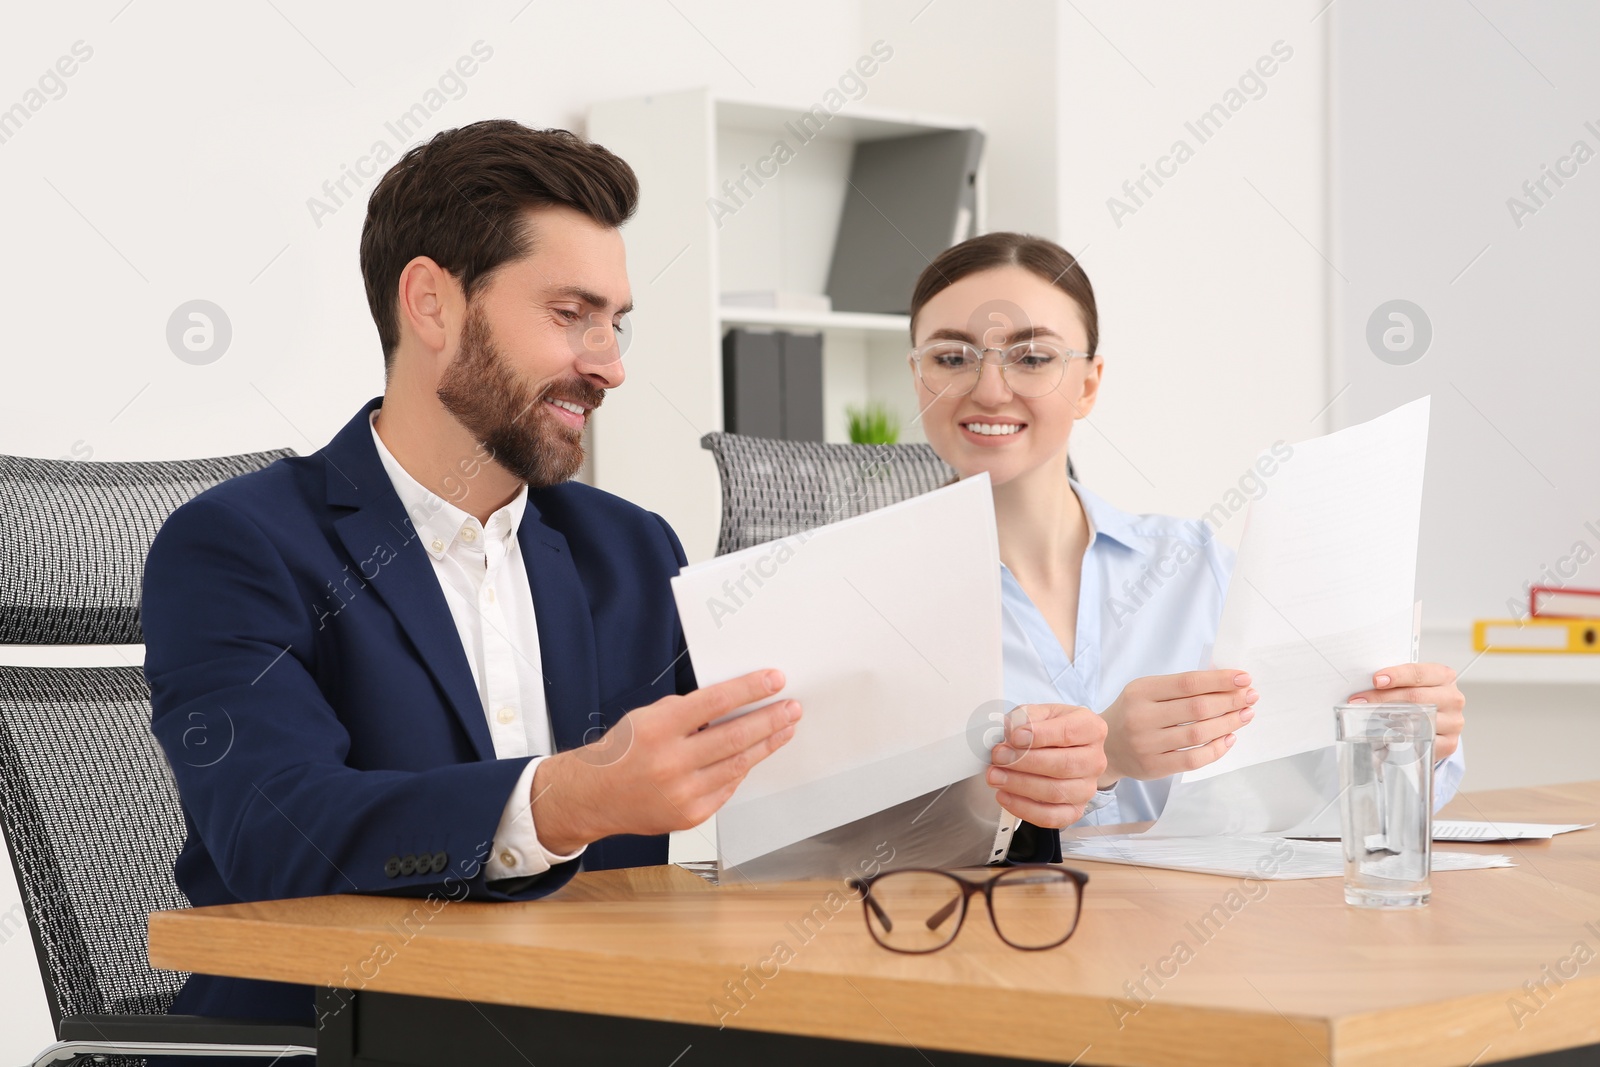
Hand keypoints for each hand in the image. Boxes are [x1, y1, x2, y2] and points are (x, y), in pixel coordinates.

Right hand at [530, 669, 800, 852]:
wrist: (594, 796)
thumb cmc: (622, 751)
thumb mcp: (648, 717)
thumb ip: (688, 713)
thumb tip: (732, 705)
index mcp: (659, 729)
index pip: (716, 702)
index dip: (750, 689)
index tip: (775, 679)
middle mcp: (672, 762)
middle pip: (736, 737)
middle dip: (771, 720)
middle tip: (792, 707)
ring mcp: (684, 792)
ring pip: (739, 764)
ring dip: (767, 744)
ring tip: (785, 729)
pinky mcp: (692, 814)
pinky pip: (727, 787)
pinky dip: (741, 768)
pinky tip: (754, 755)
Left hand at [985, 704, 1107, 827]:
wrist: (1069, 750)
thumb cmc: (1052, 729)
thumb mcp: (1041, 713)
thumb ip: (1026, 717)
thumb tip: (1010, 730)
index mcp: (1092, 729)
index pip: (1069, 733)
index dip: (1040, 736)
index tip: (1014, 737)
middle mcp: (1095, 760)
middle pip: (1063, 765)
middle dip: (1024, 762)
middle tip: (998, 757)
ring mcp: (1087, 788)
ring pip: (1055, 792)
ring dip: (1020, 785)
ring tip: (995, 776)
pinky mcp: (1075, 810)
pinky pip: (1051, 817)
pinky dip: (1025, 809)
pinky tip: (1005, 796)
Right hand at [1098, 670, 1257, 787]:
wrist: (1105, 746)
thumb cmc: (1133, 713)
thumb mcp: (1146, 691)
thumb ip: (1179, 687)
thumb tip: (1225, 682)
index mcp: (1141, 691)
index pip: (1188, 683)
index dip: (1219, 680)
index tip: (1243, 677)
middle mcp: (1141, 716)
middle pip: (1197, 708)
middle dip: (1230, 701)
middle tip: (1251, 696)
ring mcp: (1146, 744)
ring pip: (1198, 734)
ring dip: (1228, 723)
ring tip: (1245, 715)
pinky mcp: (1153, 766)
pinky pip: (1193, 759)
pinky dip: (1216, 749)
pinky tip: (1229, 738)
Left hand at [1347, 662, 1463, 761]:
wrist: (1434, 720)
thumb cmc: (1417, 697)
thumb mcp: (1410, 683)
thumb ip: (1393, 680)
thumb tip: (1362, 683)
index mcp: (1444, 676)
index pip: (1419, 673)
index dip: (1397, 675)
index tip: (1376, 680)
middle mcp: (1452, 698)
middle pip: (1415, 697)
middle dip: (1382, 698)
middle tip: (1359, 701)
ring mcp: (1453, 722)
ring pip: (1417, 720)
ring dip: (1388, 719)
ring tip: (1366, 717)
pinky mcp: (1449, 743)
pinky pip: (1422, 741)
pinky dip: (1401, 738)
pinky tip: (1386, 735)